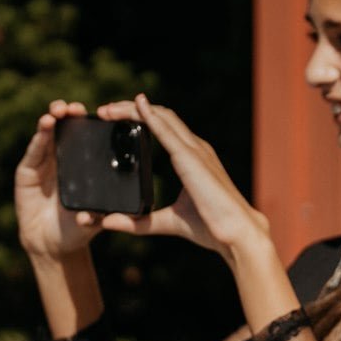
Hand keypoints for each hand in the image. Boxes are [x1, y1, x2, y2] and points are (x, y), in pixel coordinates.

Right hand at [14, 100, 104, 262]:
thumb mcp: (95, 221)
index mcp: (83, 168)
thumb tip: (107, 215)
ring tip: (58, 112)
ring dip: (53, 121)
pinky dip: (39, 139)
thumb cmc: (77, 230)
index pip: (87, 140)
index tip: (100, 114)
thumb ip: (101, 216)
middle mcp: (64, 161)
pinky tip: (45, 126)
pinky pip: (34, 152)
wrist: (52, 245)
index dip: (90, 125)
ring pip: (48, 136)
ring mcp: (44, 164)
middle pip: (66, 131)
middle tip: (76, 109)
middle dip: (70, 116)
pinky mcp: (26, 171)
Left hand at [87, 93, 271, 268]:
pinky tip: (136, 106)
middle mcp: (196, 148)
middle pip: (161, 116)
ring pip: (161, 116)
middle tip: (103, 111)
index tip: (114, 120)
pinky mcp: (191, 159)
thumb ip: (140, 223)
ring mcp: (195, 150)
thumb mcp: (169, 222)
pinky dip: (149, 116)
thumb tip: (109, 223)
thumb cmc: (212, 228)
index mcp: (193, 159)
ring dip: (133, 108)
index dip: (140, 118)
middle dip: (130, 109)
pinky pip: (167, 131)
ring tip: (108, 109)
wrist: (237, 234)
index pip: (164, 127)